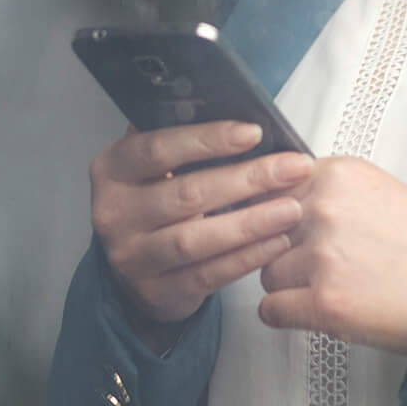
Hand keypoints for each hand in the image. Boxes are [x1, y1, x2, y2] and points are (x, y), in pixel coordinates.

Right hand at [90, 121, 312, 328]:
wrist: (135, 269)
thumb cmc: (156, 203)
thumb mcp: (155, 168)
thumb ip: (183, 143)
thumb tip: (239, 113)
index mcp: (113, 170)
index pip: (158, 149)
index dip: (208, 139)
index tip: (254, 133)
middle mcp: (114, 213)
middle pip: (186, 194)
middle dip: (247, 179)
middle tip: (292, 169)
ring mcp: (133, 257)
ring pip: (196, 239)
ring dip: (251, 222)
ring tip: (292, 209)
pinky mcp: (156, 292)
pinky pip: (207, 275)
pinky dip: (246, 258)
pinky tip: (276, 242)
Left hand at [257, 156, 406, 356]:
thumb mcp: (377, 191)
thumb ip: (330, 191)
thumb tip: (284, 202)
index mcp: (338, 175)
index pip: (274, 188)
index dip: (280, 214)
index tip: (288, 228)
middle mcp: (326, 210)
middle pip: (267, 231)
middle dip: (285, 249)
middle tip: (315, 263)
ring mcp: (323, 256)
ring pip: (268, 272)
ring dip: (289, 284)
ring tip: (327, 287)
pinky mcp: (324, 301)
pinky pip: (271, 309)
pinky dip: (287, 315)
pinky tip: (314, 310)